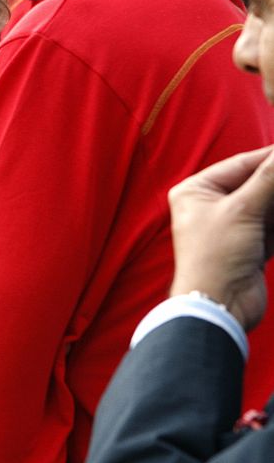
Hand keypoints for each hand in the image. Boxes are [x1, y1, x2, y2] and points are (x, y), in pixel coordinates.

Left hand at [169, 145, 273, 330]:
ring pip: (269, 204)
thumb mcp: (243, 209)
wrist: (218, 305)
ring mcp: (231, 225)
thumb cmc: (215, 254)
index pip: (242, 163)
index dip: (272, 157)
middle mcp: (210, 204)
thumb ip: (269, 179)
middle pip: (258, 182)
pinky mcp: (250, 244)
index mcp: (196, 190)